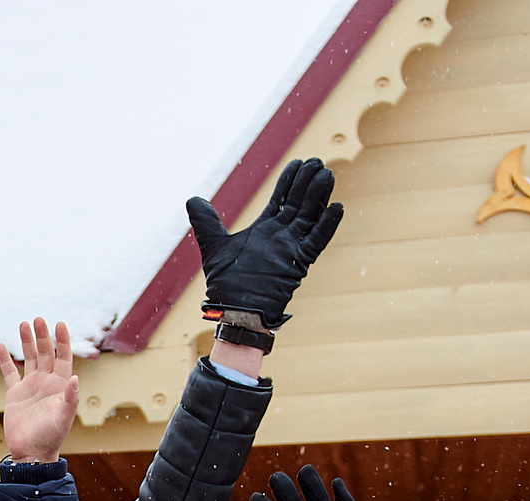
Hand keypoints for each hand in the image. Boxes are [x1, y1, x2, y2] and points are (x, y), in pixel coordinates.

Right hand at [0, 319, 78, 462]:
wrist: (31, 452)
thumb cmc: (51, 437)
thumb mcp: (63, 418)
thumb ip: (69, 399)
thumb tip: (74, 379)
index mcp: (60, 385)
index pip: (63, 357)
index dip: (62, 340)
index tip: (59, 324)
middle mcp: (46, 382)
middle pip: (46, 353)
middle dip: (42, 336)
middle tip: (38, 320)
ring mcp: (30, 387)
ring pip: (29, 358)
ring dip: (27, 342)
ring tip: (23, 324)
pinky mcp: (14, 394)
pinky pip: (9, 373)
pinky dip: (5, 360)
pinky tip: (1, 346)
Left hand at [189, 156, 344, 327]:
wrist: (234, 310)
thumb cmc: (226, 284)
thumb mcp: (214, 246)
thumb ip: (206, 222)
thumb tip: (193, 199)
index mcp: (265, 230)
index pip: (281, 200)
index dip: (289, 181)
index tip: (298, 162)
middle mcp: (281, 236)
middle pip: (298, 203)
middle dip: (306, 182)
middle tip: (317, 161)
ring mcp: (292, 248)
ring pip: (310, 217)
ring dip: (319, 196)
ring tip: (327, 174)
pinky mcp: (299, 263)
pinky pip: (317, 241)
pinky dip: (327, 225)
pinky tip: (337, 207)